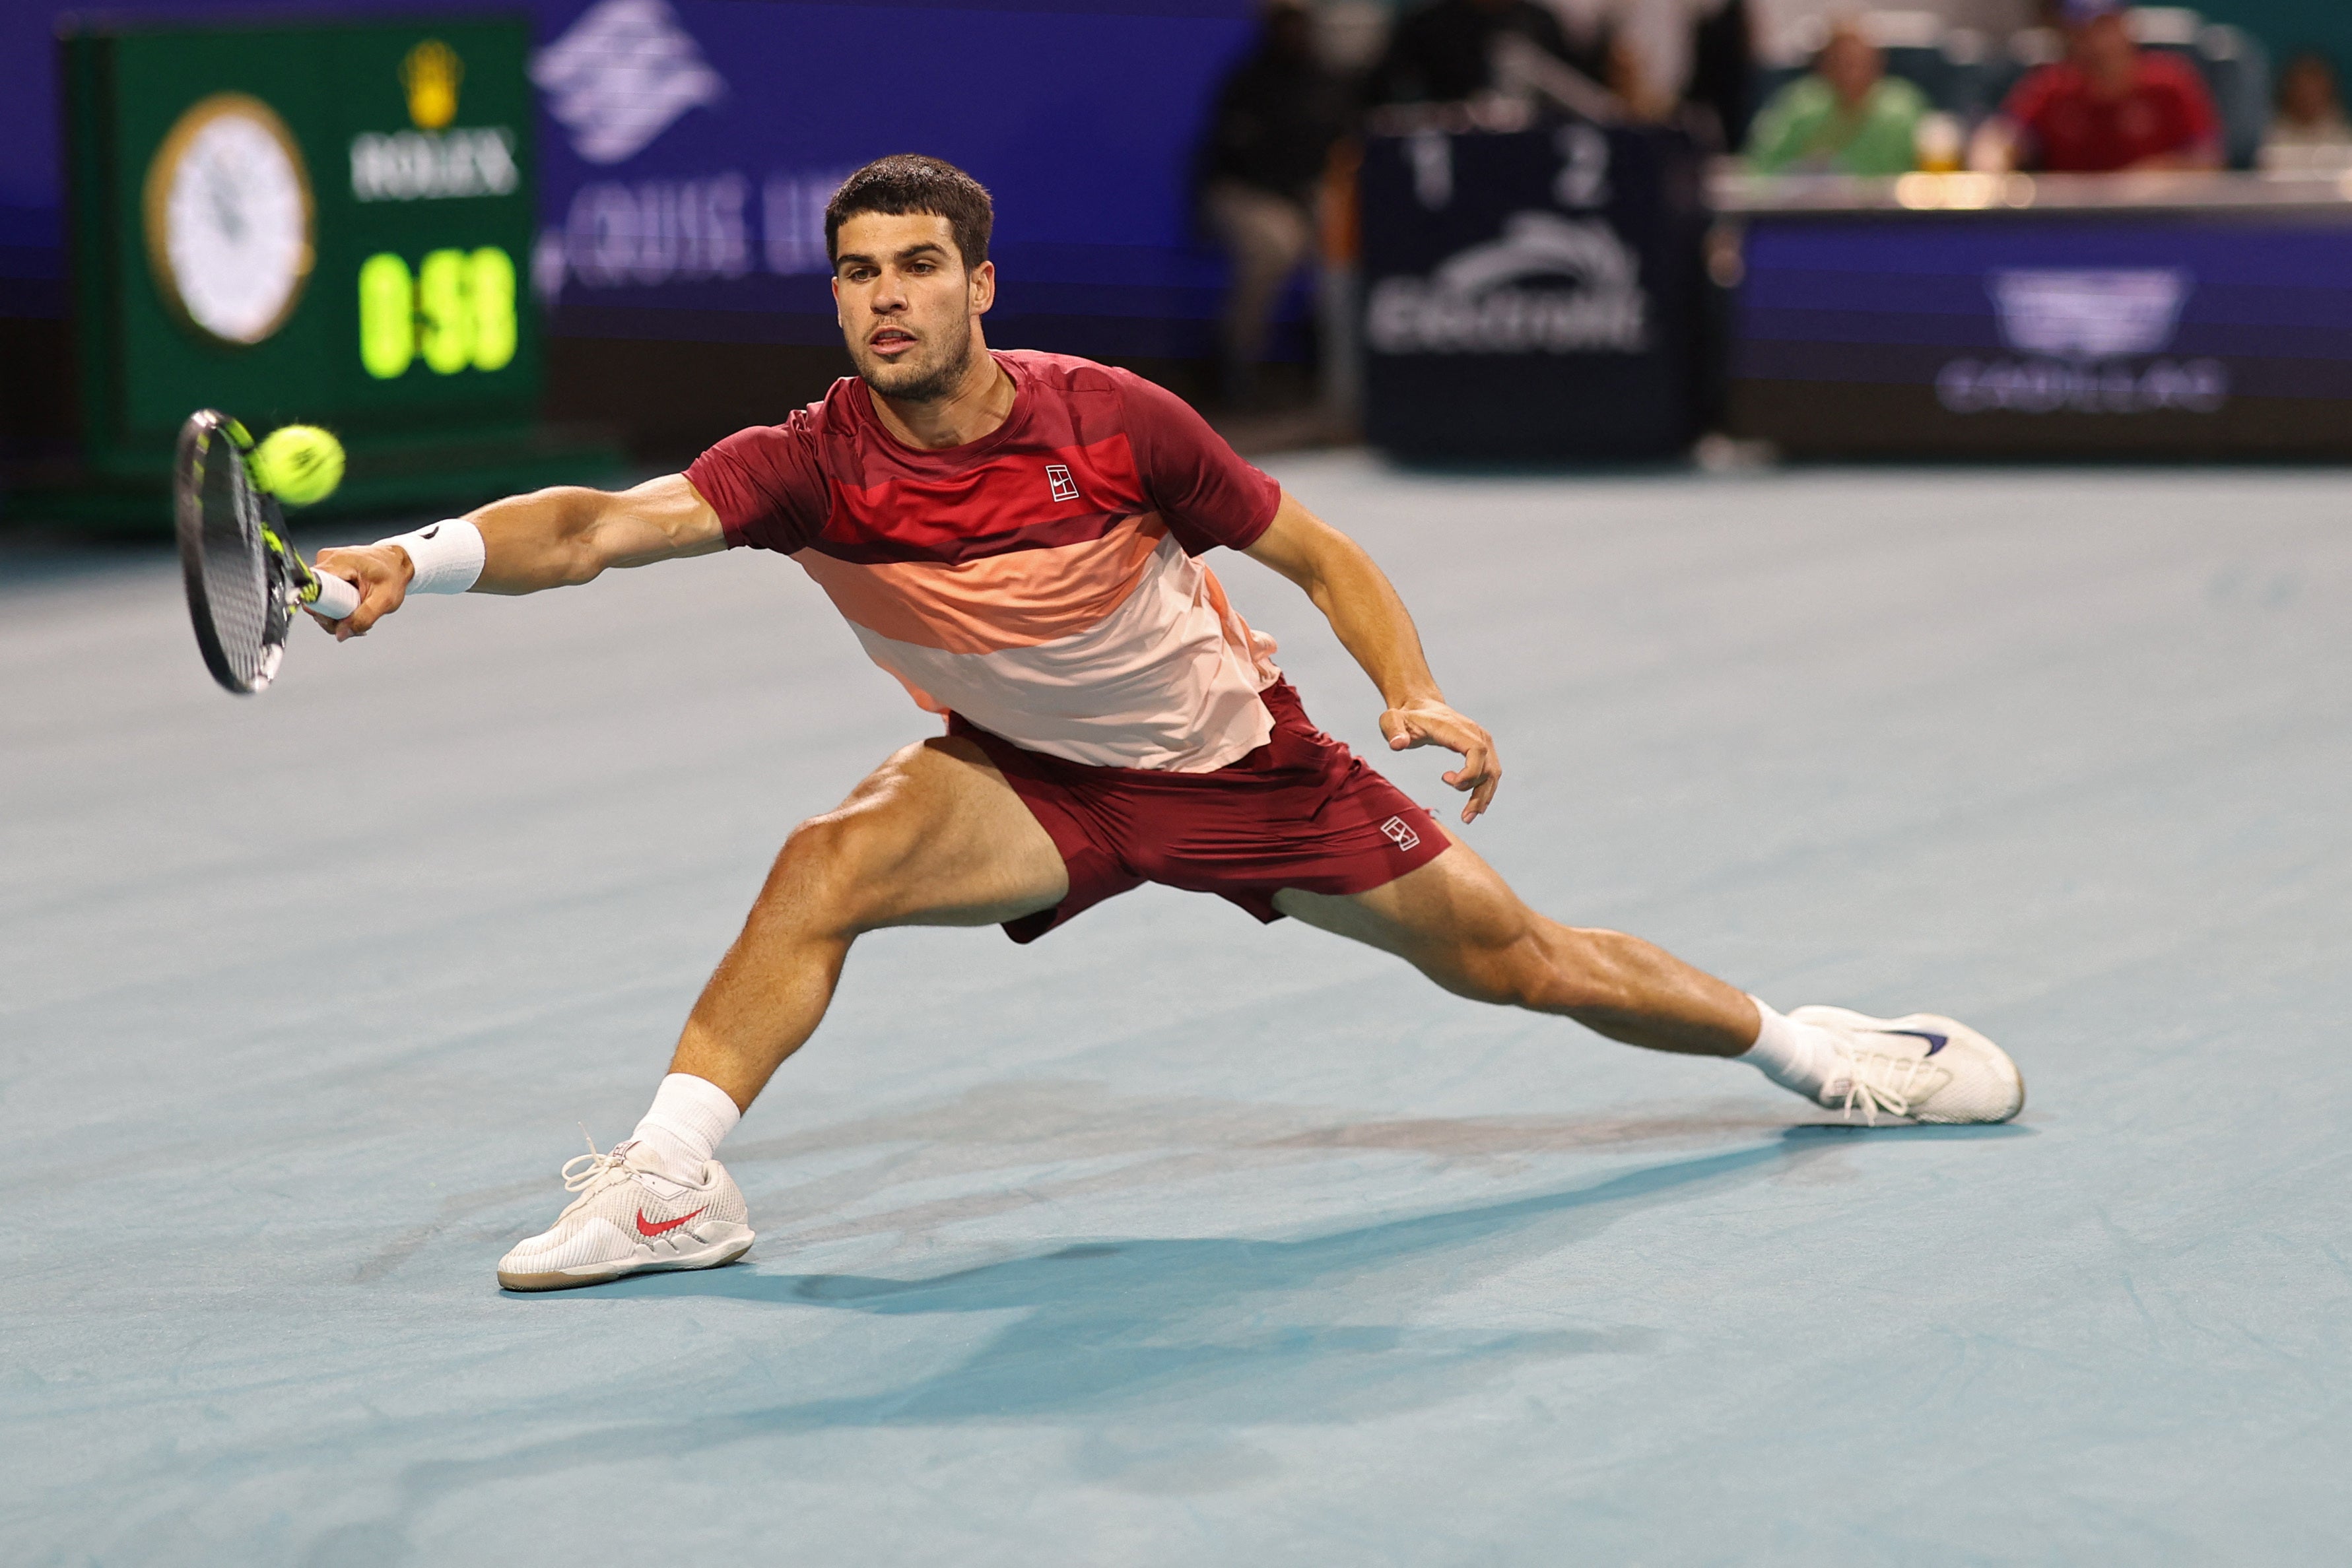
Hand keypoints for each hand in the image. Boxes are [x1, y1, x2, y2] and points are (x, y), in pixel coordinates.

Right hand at [306, 545, 413, 640]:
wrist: (397, 562)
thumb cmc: (393, 574)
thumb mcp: (385, 599)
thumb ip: (364, 618)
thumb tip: (340, 634)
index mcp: (337, 562)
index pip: (313, 591)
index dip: (323, 611)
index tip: (340, 621)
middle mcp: (326, 560)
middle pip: (315, 599)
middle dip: (333, 618)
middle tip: (355, 624)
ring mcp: (325, 565)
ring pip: (319, 600)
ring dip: (337, 615)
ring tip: (359, 616)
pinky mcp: (327, 572)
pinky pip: (324, 596)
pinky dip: (338, 607)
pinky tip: (353, 609)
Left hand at [1380, 697, 1500, 821]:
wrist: (1421, 706)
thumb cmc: (1406, 716)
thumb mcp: (1392, 720)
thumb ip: (1393, 730)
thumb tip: (1398, 744)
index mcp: (1455, 728)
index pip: (1477, 750)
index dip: (1470, 772)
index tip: (1446, 780)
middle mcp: (1475, 732)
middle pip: (1489, 766)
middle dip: (1479, 793)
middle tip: (1464, 817)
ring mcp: (1481, 739)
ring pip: (1493, 772)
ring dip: (1484, 796)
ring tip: (1468, 816)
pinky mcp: (1482, 747)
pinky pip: (1490, 771)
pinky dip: (1485, 789)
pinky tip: (1476, 806)